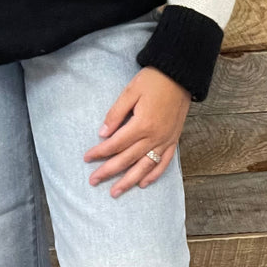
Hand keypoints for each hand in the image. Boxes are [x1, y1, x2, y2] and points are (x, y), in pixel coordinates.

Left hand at [83, 66, 191, 197]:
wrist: (180, 75)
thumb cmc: (153, 80)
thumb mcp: (130, 91)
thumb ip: (116, 114)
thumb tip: (103, 134)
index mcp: (142, 124)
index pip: (116, 144)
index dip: (100, 152)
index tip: (87, 158)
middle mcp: (154, 137)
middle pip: (128, 159)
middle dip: (109, 171)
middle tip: (93, 180)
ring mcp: (166, 140)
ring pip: (145, 166)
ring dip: (129, 181)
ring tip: (115, 192)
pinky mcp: (174, 140)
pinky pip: (164, 163)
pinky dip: (153, 175)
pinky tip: (143, 183)